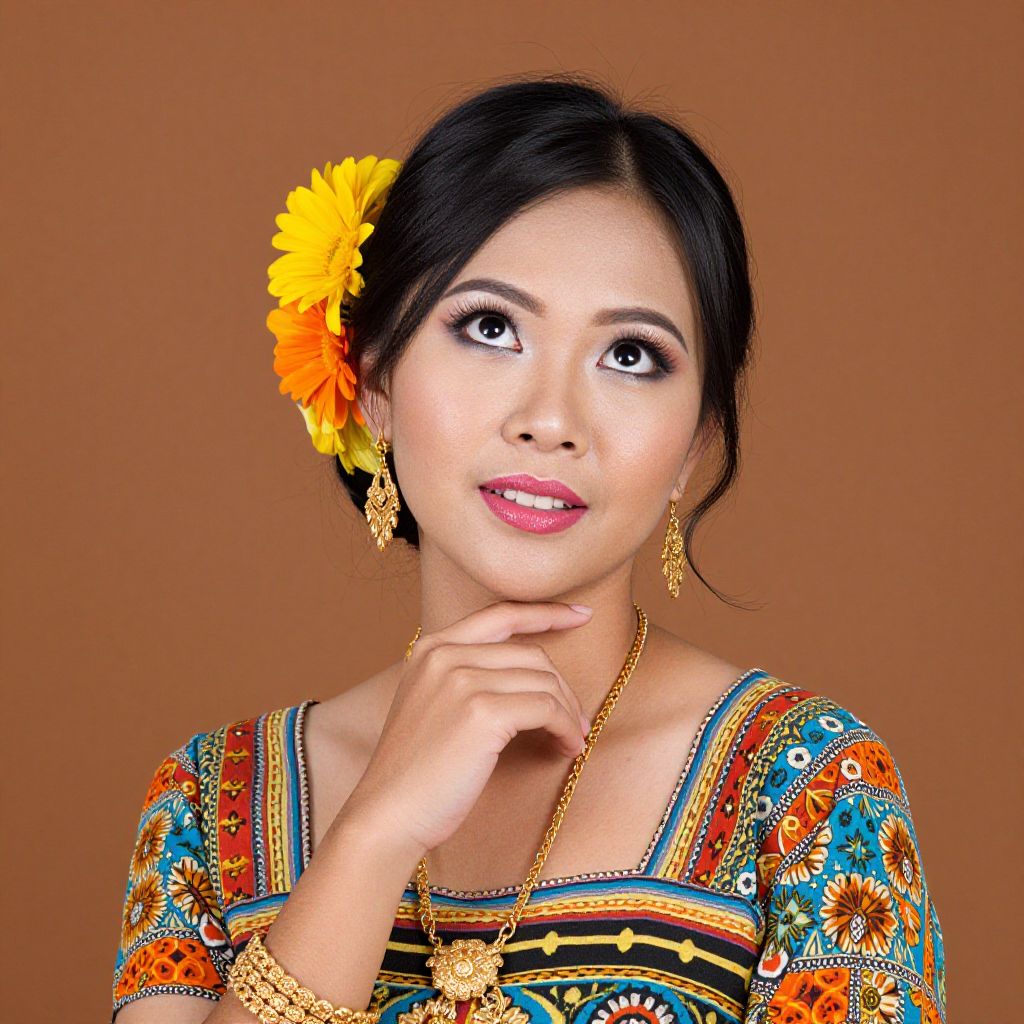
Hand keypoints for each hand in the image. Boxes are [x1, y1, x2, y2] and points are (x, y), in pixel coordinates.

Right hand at [342, 601, 592, 855]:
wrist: (387, 814)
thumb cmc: (417, 771)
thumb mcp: (431, 704)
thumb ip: (465, 676)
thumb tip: (532, 674)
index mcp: (431, 647)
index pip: (501, 614)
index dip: (546, 612)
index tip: (581, 614)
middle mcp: (445, 654)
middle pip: (531, 654)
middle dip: (563, 687)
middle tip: (577, 719)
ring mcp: (462, 680)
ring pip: (544, 681)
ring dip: (569, 712)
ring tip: (574, 737)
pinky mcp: (482, 712)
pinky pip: (547, 708)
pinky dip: (567, 727)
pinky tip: (569, 746)